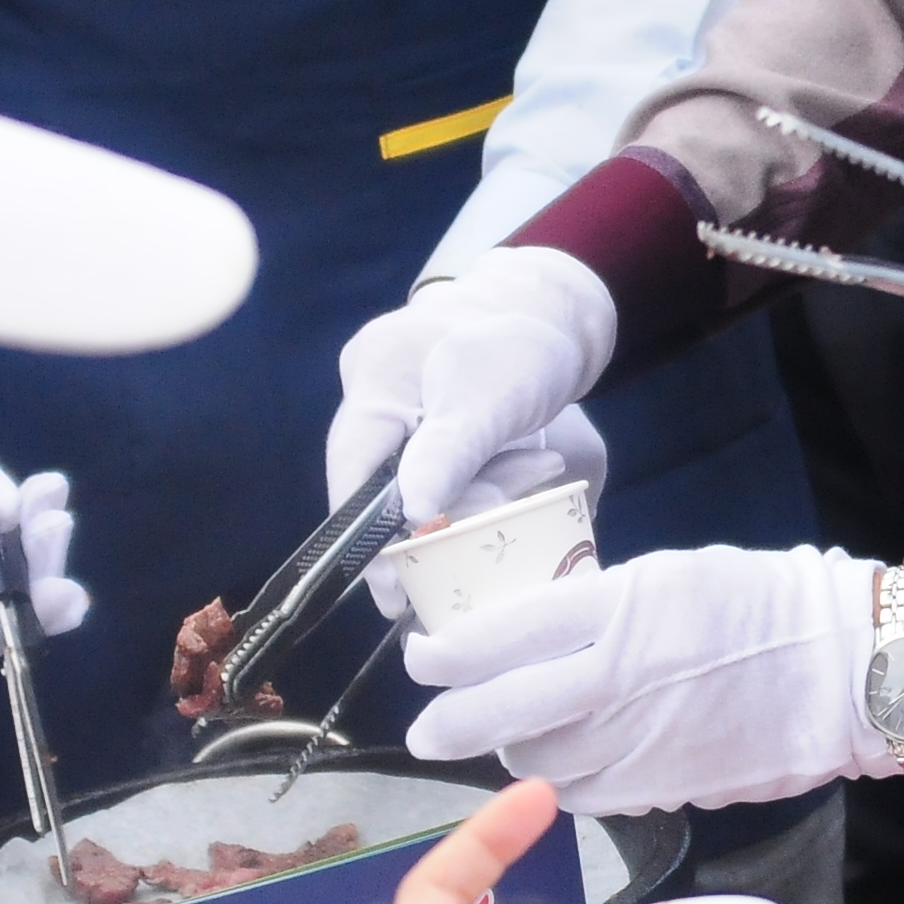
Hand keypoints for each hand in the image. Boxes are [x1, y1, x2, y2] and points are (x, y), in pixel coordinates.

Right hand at [328, 251, 615, 531]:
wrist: (552, 313)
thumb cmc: (526, 344)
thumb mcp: (494, 400)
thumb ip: (451, 454)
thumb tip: (414, 514)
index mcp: (376, 376)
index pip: (352, 472)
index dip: (367, 539)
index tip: (392, 591)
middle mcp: (371, 390)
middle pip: (382, 484)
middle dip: (443, 512)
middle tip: (504, 513)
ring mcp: (392, 403)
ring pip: (415, 480)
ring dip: (474, 493)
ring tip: (536, 470)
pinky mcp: (420, 418)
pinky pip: (436, 468)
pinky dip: (477, 479)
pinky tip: (524, 469)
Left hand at [399, 546, 888, 816]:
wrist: (845, 668)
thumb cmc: (761, 603)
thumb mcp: (665, 575)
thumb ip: (594, 606)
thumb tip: (529, 639)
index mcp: (618, 610)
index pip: (499, 638)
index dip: (445, 656)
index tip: (423, 659)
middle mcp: (619, 679)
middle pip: (501, 714)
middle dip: (448, 724)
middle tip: (427, 727)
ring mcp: (640, 741)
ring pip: (538, 764)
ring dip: (511, 754)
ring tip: (509, 738)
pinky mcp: (664, 786)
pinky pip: (587, 795)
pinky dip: (563, 783)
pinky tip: (567, 764)